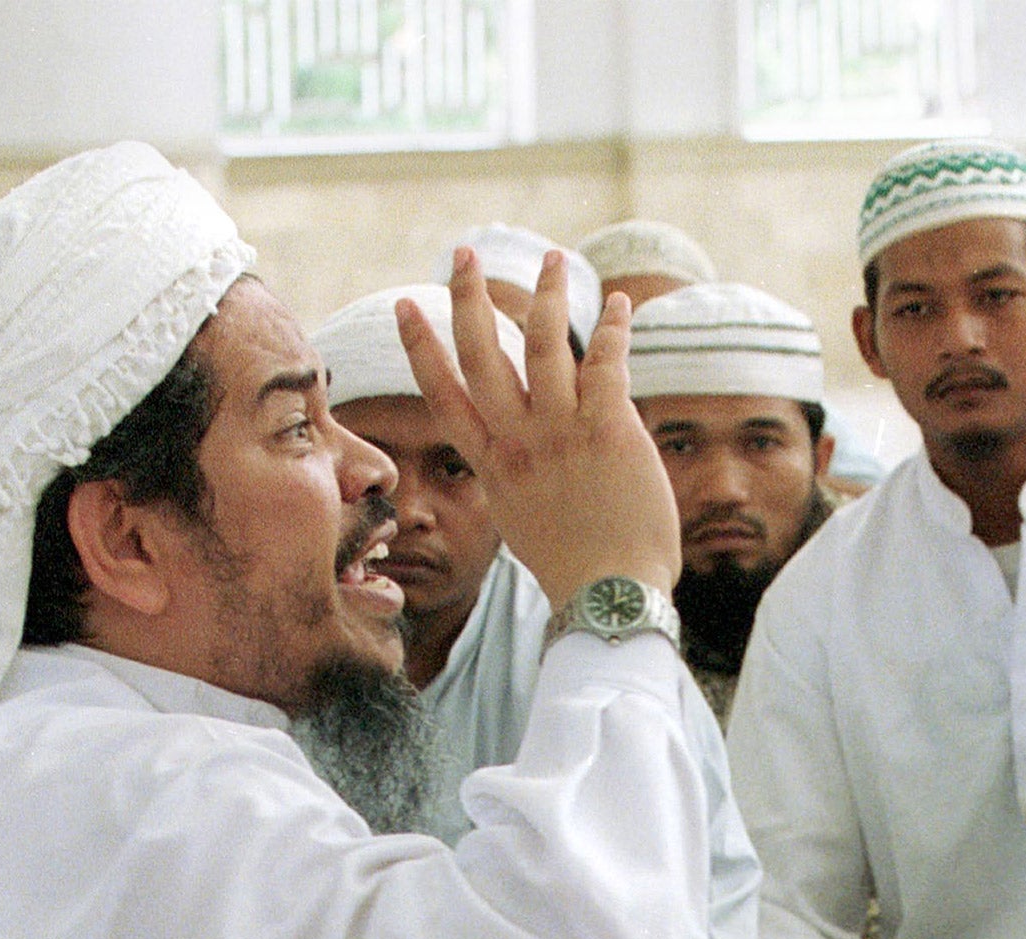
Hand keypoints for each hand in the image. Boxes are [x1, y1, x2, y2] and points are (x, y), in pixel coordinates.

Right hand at [398, 247, 681, 613]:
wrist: (610, 596)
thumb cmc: (576, 568)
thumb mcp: (522, 522)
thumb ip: (515, 480)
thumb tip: (517, 463)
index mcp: (492, 466)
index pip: (443, 395)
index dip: (420, 347)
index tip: (405, 306)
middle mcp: (518, 442)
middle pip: (480, 354)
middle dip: (467, 298)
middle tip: (462, 255)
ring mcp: (560, 434)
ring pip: (541, 343)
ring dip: (547, 294)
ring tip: (555, 258)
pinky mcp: (607, 431)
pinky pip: (605, 364)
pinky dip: (613, 330)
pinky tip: (620, 304)